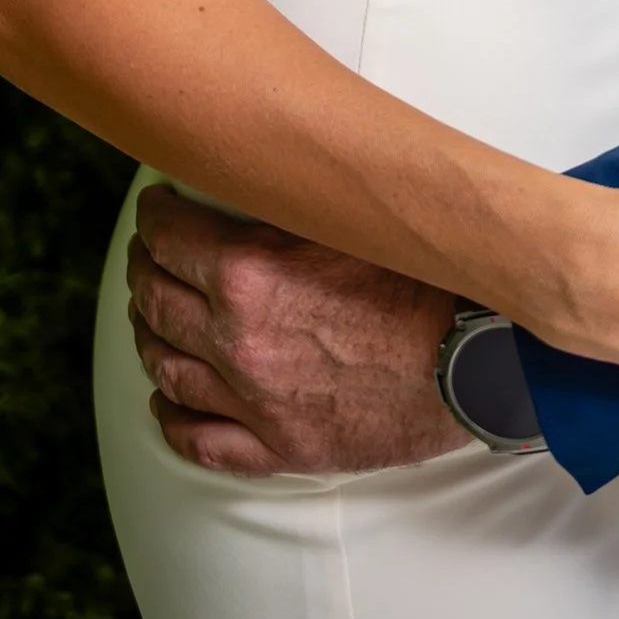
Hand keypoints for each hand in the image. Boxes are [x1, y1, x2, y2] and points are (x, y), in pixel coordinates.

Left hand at [128, 187, 464, 477]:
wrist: (474, 360)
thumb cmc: (426, 282)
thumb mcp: (351, 222)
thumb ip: (291, 204)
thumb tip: (257, 169)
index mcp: (250, 275)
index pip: (169, 238)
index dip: (154, 218)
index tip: (155, 207)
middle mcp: (236, 340)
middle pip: (157, 301)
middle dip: (145, 270)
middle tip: (147, 255)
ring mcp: (252, 402)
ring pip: (166, 368)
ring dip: (148, 336)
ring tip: (149, 316)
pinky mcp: (277, 448)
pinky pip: (197, 440)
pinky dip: (171, 416)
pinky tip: (166, 400)